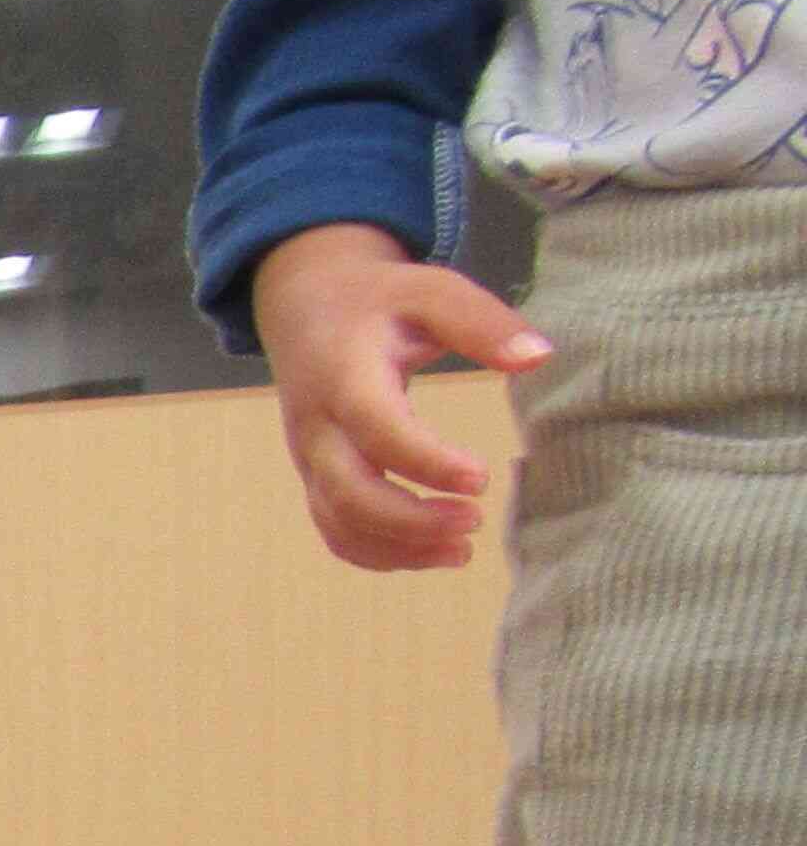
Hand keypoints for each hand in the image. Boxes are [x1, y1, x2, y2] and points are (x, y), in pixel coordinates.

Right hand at [250, 222, 550, 572]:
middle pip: (349, 494)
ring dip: (398, 548)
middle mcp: (318, 426)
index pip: (378, 430)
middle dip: (411, 521)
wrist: (305, 307)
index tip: (482, 478)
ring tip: (463, 550)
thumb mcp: (431, 291)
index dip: (427, 462)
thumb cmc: (378, 301)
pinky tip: (432, 551)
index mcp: (344, 376)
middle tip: (475, 521)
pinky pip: (336, 531)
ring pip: (339, 523)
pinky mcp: (316, 477)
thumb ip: (483, 323)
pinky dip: (380, 554)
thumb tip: (540, 357)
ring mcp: (312, 458)